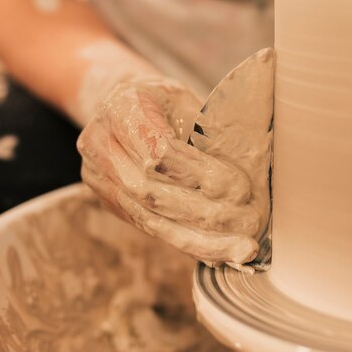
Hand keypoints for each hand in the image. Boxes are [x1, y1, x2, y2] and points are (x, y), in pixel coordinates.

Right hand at [77, 78, 259, 263]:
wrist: (123, 105)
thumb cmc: (163, 100)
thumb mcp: (185, 98)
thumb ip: (206, 127)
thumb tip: (252, 162)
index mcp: (120, 108)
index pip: (156, 151)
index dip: (198, 173)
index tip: (239, 188)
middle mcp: (100, 145)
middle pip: (151, 191)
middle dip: (205, 214)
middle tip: (249, 223)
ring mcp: (100, 178)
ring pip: (151, 219)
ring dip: (201, 240)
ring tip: (241, 250)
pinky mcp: (110, 203)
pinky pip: (151, 229)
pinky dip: (189, 244)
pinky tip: (219, 253)